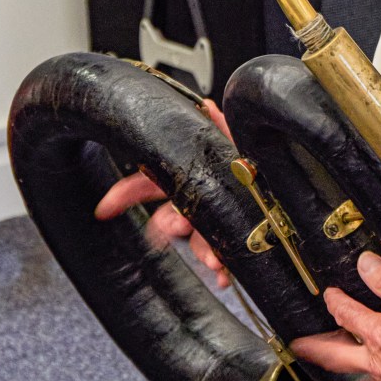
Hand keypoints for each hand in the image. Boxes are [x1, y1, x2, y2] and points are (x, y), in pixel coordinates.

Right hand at [94, 98, 231, 287]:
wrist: (275, 192)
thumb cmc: (247, 163)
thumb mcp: (233, 142)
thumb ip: (218, 125)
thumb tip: (207, 104)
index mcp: (188, 178)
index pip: (147, 184)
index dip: (124, 194)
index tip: (105, 207)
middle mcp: (196, 201)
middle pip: (170, 219)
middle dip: (170, 227)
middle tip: (175, 228)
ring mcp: (211, 222)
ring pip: (197, 242)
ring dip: (204, 252)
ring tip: (214, 260)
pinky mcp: (229, 239)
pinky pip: (220, 257)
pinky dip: (221, 267)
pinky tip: (224, 276)